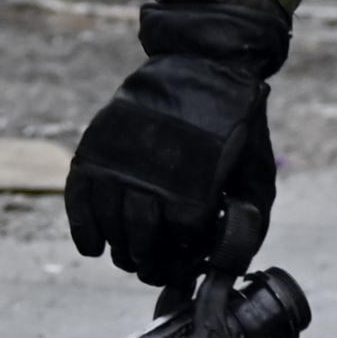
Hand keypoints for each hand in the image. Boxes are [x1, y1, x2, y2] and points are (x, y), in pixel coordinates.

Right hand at [66, 0, 289, 286]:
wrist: (204, 65)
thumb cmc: (235, 131)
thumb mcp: (256, 180)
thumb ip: (245, 229)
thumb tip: (220, 271)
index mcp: (196, 187)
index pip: (176, 246)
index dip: (178, 260)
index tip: (181, 262)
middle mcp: (154, 175)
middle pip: (139, 242)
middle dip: (146, 260)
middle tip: (150, 263)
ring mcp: (122, 160)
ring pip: (109, 225)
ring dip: (118, 248)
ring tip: (128, 253)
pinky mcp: (99, 146)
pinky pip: (80, 198)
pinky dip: (83, 227)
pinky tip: (92, 246)